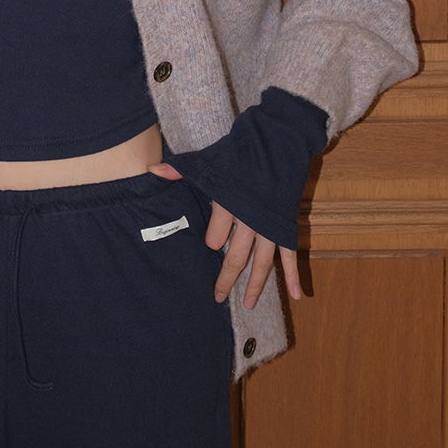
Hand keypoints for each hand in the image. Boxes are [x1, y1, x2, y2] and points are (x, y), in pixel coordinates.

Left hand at [147, 162, 300, 308]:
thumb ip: (180, 171)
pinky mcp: (285, 225)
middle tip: (216, 297)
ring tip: (247, 305)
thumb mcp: (207, 160)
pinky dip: (293, 275)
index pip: (214, 237)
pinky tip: (295, 295)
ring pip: (261, 262)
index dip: (210, 242)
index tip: (209, 246)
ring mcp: (269, 225)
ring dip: (255, 285)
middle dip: (225, 278)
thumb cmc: (239, 152)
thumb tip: (151, 171)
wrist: (276, 142)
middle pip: (235, 256)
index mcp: (227, 204)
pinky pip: (290, 254)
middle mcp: (248, 219)